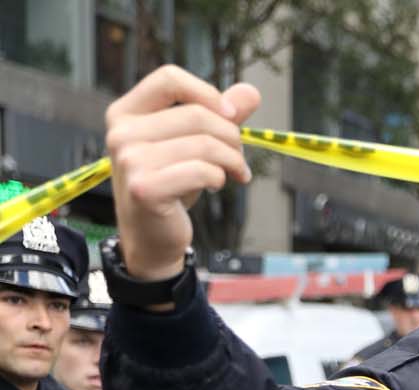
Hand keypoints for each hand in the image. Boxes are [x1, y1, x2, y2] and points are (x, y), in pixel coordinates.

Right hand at [105, 65, 260, 281]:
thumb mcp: (193, 145)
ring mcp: (129, 160)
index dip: (207, 93)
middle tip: (238, 157)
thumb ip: (218, 117)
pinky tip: (216, 185)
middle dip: (231, 136)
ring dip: (233, 160)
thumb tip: (251, 92)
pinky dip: (220, 178)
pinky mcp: (145, 188)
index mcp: (126, 112)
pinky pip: (203, 171)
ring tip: (235, 173)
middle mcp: (121, 132)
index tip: (230, 115)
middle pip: (197, 114)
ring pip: (205, 145)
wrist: (152, 236)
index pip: (169, 78)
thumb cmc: (171, 185)